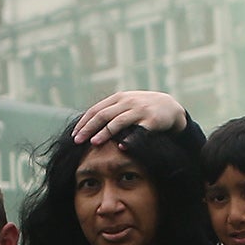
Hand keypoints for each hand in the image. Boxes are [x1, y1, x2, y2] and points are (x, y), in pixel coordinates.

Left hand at [71, 90, 186, 143]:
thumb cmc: (143, 110)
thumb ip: (110, 112)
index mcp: (119, 98)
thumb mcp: (126, 105)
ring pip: (118, 122)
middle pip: (103, 115)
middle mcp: (128, 102)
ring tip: (94, 142)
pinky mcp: (152, 121)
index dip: (84, 122)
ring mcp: (140, 110)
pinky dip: (129, 139)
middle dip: (89, 128)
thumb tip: (87, 126)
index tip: (74, 135)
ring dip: (105, 133)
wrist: (170, 108)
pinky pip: (138, 131)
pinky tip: (121, 146)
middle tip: (77, 140)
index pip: (96, 110)